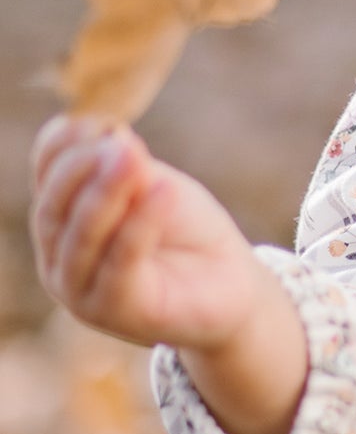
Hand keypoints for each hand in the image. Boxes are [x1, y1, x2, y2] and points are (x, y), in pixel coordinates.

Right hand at [29, 115, 308, 433]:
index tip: (97, 121)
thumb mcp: (159, 188)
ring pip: (82, 237)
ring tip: (133, 157)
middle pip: (54, 208)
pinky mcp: (114, 312)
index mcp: (60, 223)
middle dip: (83, 169)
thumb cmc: (188, 232)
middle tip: (122, 142)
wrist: (230, 284)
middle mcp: (57, 260)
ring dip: (107, 193)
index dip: (62, 147)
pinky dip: (141, 224)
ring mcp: (79, 291)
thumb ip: (132, 172)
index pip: (46, 180)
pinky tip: (165, 191)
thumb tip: (112, 137)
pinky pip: (122, 263)